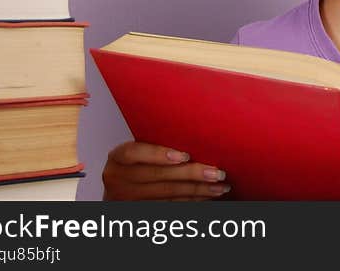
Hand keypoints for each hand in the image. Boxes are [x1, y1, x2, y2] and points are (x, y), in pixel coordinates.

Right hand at [102, 141, 231, 200]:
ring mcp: (128, 199)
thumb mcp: (140, 149)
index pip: (134, 153)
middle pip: (157, 176)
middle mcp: (119, 179)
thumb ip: (156, 141)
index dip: (158, 154)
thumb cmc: (137, 162)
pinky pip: (170, 206)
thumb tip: (195, 128)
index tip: (184, 155)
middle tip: (216, 172)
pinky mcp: (140, 211)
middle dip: (191, 174)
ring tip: (220, 186)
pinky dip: (191, 201)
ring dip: (198, 191)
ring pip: (167, 195)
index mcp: (118, 159)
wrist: (121, 189)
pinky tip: (207, 196)